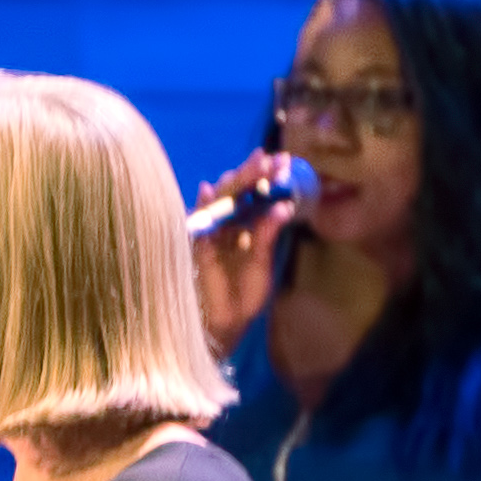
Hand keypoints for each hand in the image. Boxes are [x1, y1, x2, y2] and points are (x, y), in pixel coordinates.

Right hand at [188, 151, 304, 348]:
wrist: (226, 323)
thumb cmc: (243, 294)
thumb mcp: (261, 262)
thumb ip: (267, 234)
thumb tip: (283, 207)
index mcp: (244, 226)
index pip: (255, 195)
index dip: (268, 178)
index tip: (286, 161)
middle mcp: (227, 223)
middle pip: (238, 191)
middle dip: (254, 172)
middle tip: (272, 157)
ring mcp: (210, 231)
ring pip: (220, 199)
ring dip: (236, 182)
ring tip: (256, 167)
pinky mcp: (195, 243)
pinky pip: (198, 221)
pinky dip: (203, 205)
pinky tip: (208, 189)